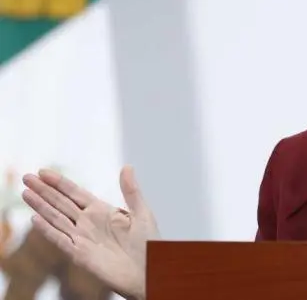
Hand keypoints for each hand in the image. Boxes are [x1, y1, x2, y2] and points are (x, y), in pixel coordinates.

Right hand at [21, 166, 157, 299]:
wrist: (149, 272)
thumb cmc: (149, 245)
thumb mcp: (142, 213)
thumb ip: (131, 191)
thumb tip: (127, 166)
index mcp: (102, 211)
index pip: (75, 193)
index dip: (59, 183)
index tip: (43, 171)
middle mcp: (88, 223)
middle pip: (61, 203)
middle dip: (44, 190)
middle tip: (26, 176)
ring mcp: (82, 238)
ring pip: (56, 219)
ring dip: (41, 206)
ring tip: (26, 193)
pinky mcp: (80, 254)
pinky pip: (61, 240)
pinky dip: (48, 230)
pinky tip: (36, 219)